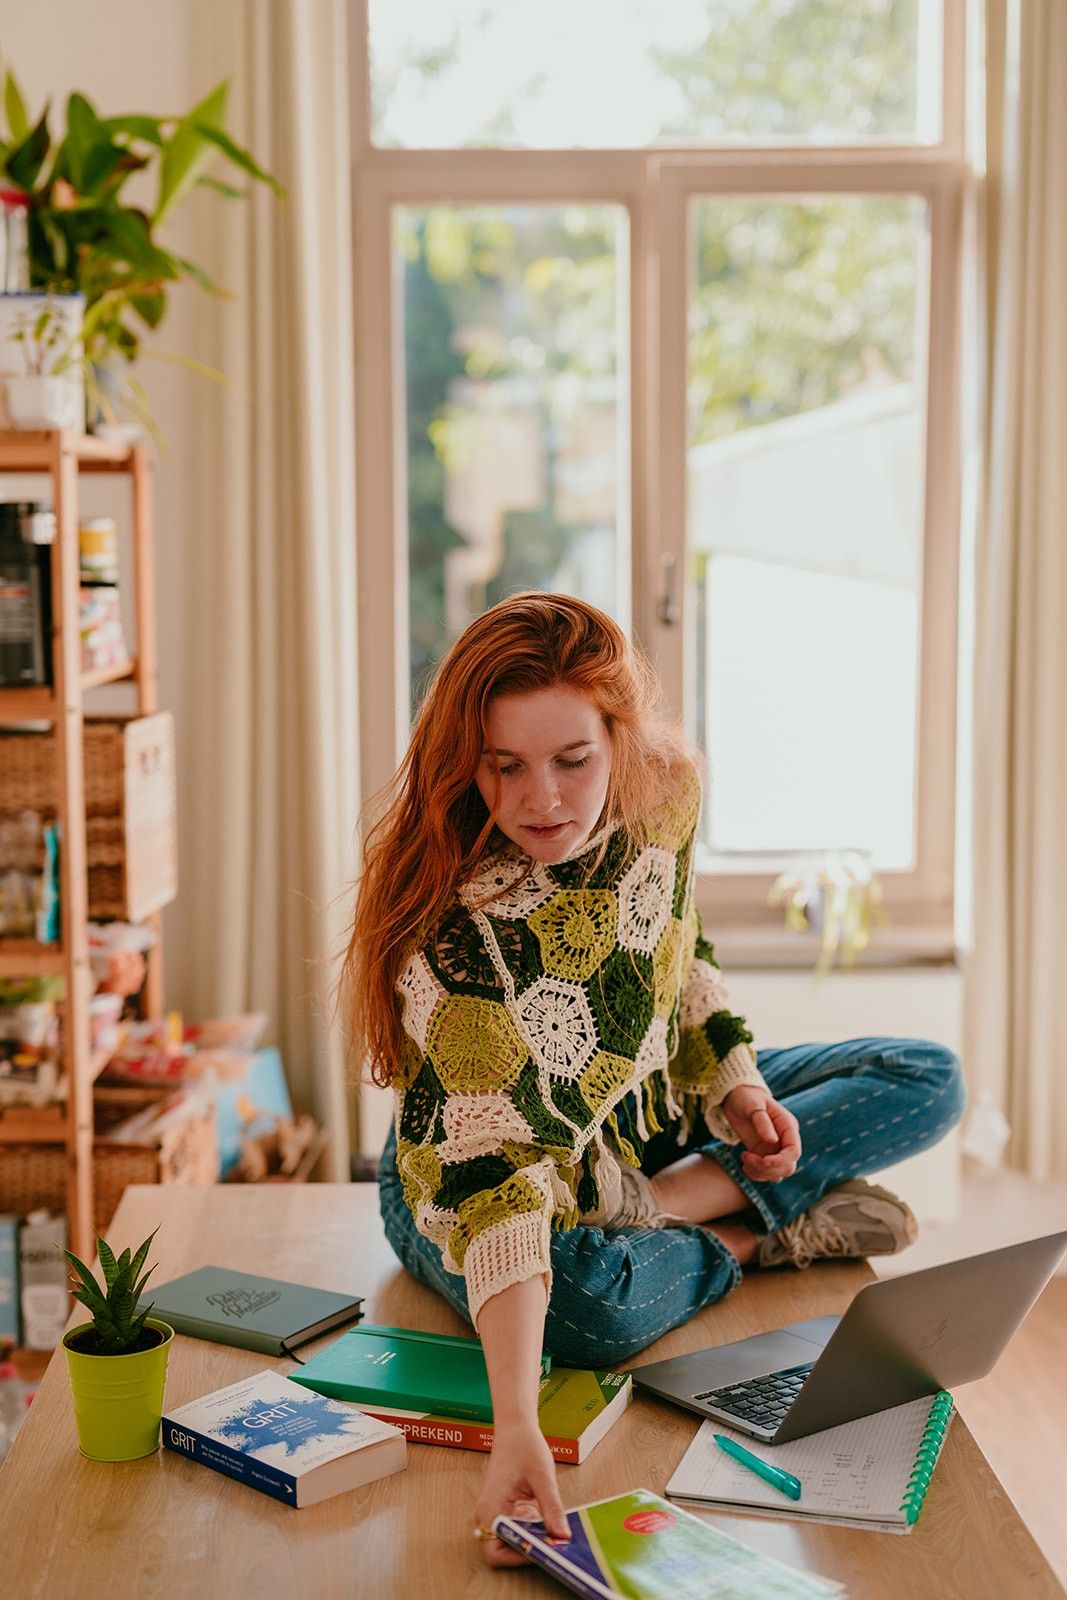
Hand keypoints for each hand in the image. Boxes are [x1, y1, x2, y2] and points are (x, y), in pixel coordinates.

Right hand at [472, 1419, 569, 1567]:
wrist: (516, 1428)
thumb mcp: (542, 1477)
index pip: (497, 1552)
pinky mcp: (506, 1511)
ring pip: (512, 1541)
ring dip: (533, 1541)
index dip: (520, 1556)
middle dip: (529, 1551)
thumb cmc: (524, 1446)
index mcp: (491, 1509)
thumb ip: (552, 1508)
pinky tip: (550, 1522)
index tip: (545, 1551)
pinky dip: (534, 1531)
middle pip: (503, 1551)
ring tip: (555, 1533)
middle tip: (553, 1544)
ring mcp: (496, 1514)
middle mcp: (488, 1515)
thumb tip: (562, 1536)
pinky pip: (518, 1530)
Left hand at [722, 1085, 800, 1182]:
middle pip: (788, 1167)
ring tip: (744, 1161)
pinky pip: (766, 1172)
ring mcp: (775, 1149)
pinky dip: (756, 1174)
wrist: (736, 1097)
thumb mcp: (753, 1105)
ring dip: (761, 1173)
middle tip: (747, 1157)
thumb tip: (773, 1140)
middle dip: (768, 1168)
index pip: (794, 1151)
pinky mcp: (763, 1154)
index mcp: (788, 1126)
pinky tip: (744, 1166)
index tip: (762, 1161)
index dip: (780, 1161)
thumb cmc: (746, 1097)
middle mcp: (785, 1140)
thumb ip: (763, 1122)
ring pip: (777, 1173)